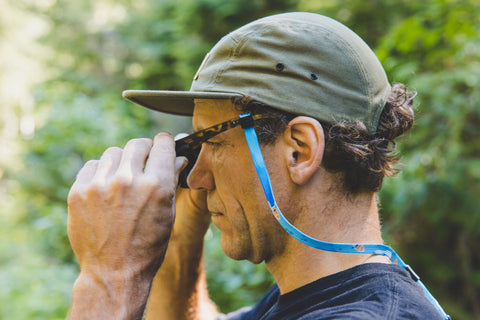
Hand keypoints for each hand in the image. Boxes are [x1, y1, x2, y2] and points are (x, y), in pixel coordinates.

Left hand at [67, 133, 185, 318]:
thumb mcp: (168, 214)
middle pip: (137, 144)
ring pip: (114, 153)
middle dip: (144, 151)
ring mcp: (100, 185)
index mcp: (156, 185)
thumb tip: (178, 158)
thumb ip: (171, 180)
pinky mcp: (78, 192)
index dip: (165, 143)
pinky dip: (101, 172)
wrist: (113, 273)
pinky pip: (92, 165)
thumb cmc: (148, 246)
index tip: (162, 146)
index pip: (162, 144)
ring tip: (123, 181)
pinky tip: (106, 189)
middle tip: (143, 163)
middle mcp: (128, 180)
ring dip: (121, 162)